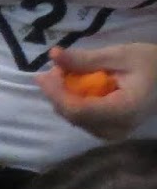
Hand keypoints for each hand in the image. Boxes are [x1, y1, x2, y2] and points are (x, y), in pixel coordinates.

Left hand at [38, 41, 156, 140]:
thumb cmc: (152, 64)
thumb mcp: (121, 55)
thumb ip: (86, 59)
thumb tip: (52, 54)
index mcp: (124, 111)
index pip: (78, 110)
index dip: (56, 94)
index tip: (43, 75)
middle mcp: (115, 129)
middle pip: (72, 116)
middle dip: (57, 92)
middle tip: (55, 68)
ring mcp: (110, 134)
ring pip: (73, 118)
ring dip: (63, 96)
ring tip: (65, 73)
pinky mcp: (106, 131)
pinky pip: (80, 118)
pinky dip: (72, 100)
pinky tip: (75, 85)